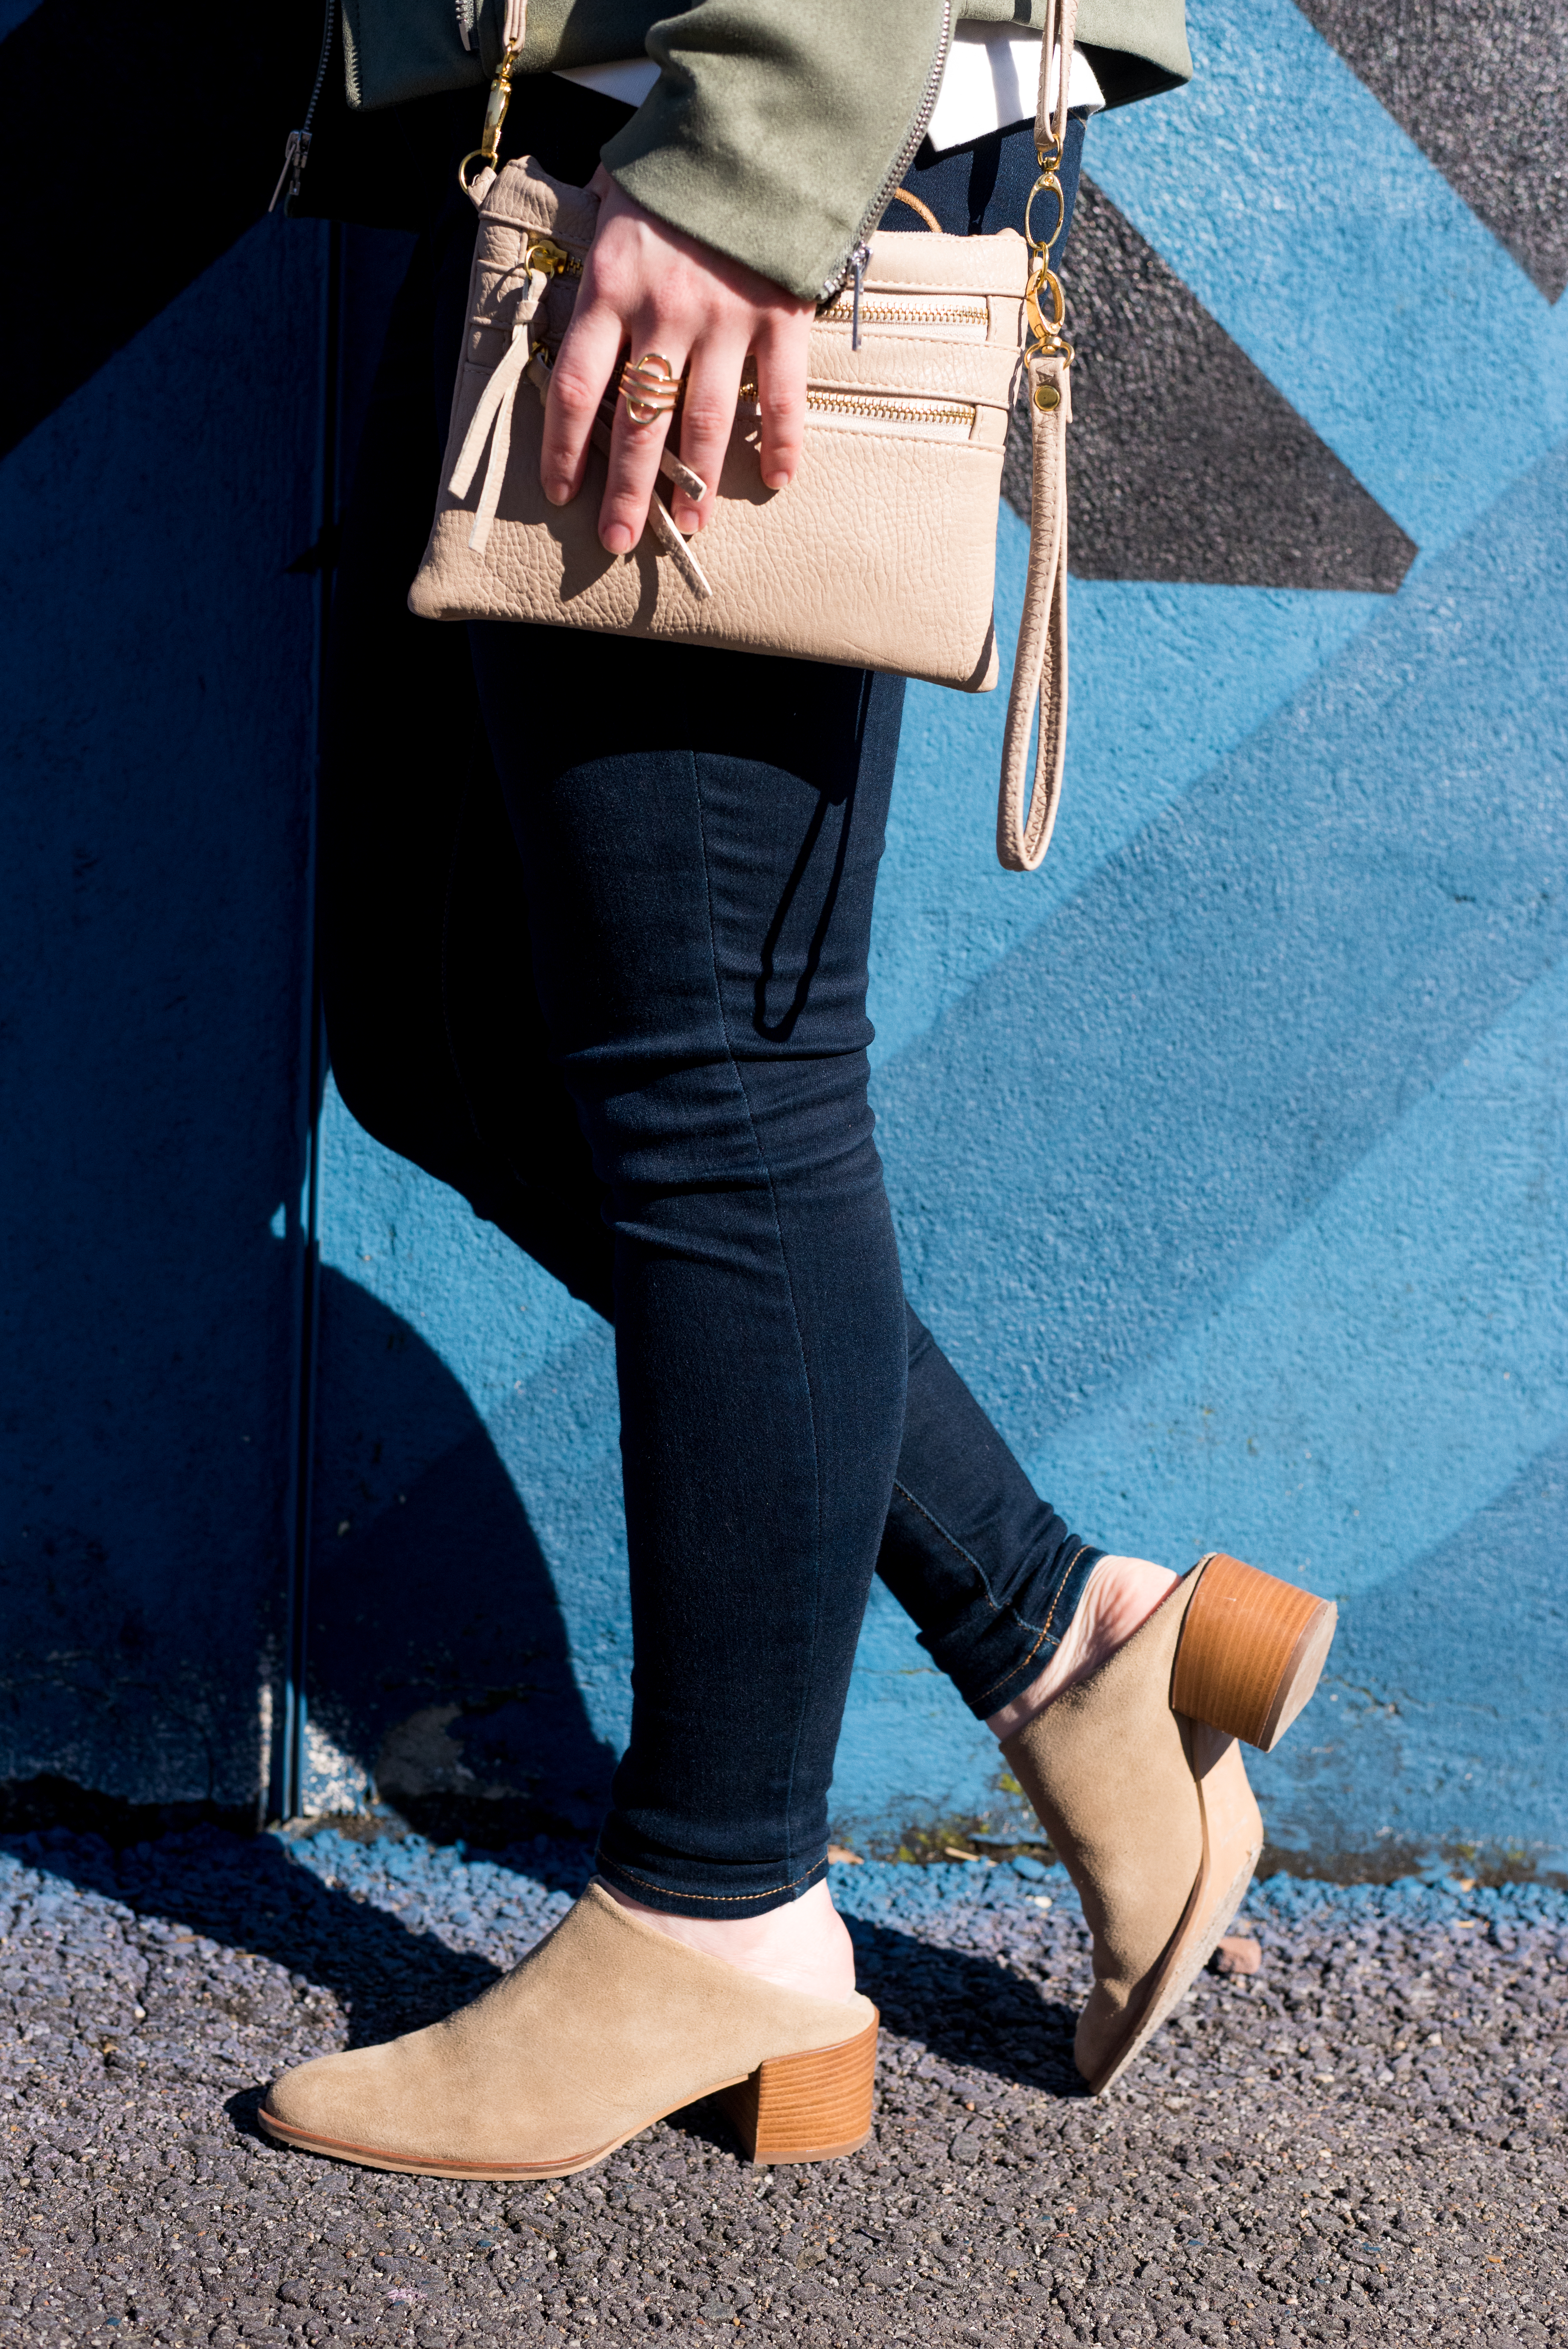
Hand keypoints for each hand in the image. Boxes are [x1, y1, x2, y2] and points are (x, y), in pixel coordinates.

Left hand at [540, 168, 813, 551]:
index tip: (561, 492)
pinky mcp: (779, 316)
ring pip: (704, 422)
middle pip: (637, 423)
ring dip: (696, 485)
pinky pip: (782, 394)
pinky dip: (782, 441)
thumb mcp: (616, 200)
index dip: (566, 449)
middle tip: (619, 539)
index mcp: (610, 287)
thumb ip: (600, 256)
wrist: (754, 120)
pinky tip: (776, 480)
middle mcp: (662, 313)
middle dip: (626, 491)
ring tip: (689, 528)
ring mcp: (724, 319)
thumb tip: (584, 295)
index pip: (577, 388)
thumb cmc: (676, 165)